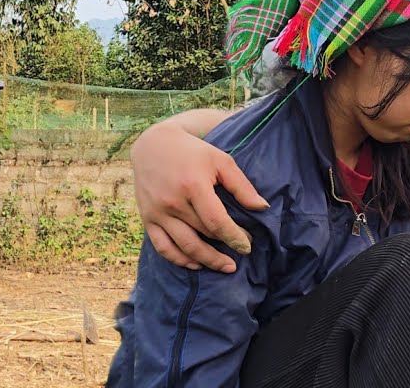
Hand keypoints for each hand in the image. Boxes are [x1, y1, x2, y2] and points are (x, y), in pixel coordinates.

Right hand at [133, 123, 267, 272]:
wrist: (152, 145)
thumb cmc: (192, 152)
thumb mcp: (220, 161)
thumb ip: (241, 185)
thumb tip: (262, 208)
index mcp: (192, 185)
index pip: (216, 222)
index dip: (234, 238)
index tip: (247, 246)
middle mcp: (172, 201)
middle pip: (203, 235)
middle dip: (225, 247)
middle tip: (241, 252)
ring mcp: (157, 212)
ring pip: (184, 247)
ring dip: (207, 261)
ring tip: (224, 266)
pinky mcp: (147, 218)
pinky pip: (163, 247)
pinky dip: (179, 260)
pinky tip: (196, 264)